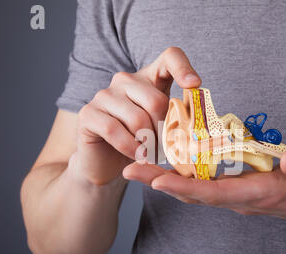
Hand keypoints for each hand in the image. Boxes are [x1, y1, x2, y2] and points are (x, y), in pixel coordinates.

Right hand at [72, 47, 201, 184]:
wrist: (107, 163)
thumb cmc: (140, 143)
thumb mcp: (163, 128)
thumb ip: (177, 118)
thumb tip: (196, 123)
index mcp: (149, 79)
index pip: (170, 57)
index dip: (184, 68)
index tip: (195, 85)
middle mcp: (125, 80)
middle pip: (156, 100)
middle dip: (163, 130)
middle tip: (164, 149)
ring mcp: (104, 95)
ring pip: (137, 118)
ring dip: (148, 144)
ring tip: (151, 155)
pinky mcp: (89, 113)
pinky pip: (114, 130)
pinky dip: (130, 148)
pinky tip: (137, 156)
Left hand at [123, 146, 285, 229]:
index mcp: (257, 193)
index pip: (216, 193)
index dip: (186, 187)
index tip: (158, 180)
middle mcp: (239, 197)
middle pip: (194, 193)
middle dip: (161, 183)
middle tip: (130, 170)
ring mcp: (234, 194)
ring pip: (194, 189)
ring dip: (165, 179)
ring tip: (138, 166)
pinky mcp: (233, 188)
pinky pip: (202, 184)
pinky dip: (180, 176)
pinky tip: (166, 164)